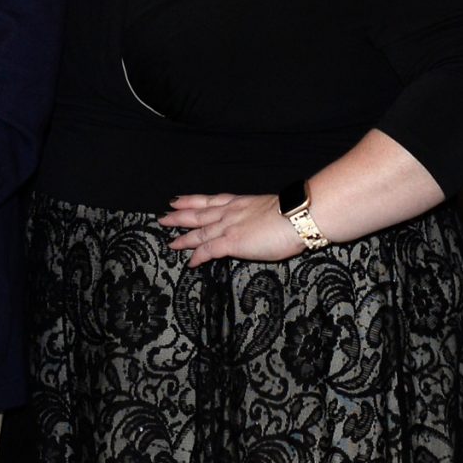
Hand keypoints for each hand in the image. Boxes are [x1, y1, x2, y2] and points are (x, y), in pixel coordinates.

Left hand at [160, 193, 304, 266]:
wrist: (298, 215)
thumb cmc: (292, 213)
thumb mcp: (270, 209)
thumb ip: (259, 216)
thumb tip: (261, 223)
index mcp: (240, 202)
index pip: (211, 200)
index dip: (194, 200)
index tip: (180, 200)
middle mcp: (230, 212)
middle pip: (198, 213)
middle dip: (180, 215)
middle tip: (164, 216)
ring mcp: (229, 227)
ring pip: (199, 231)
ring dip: (183, 237)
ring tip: (170, 241)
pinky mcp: (231, 242)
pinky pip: (208, 250)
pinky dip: (197, 256)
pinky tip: (190, 262)